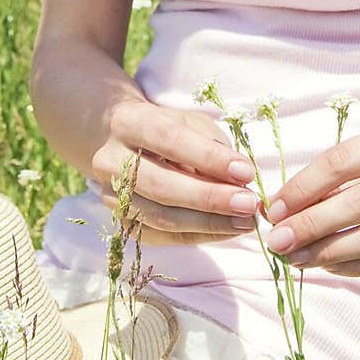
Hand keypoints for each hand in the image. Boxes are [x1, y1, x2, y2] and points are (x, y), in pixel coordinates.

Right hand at [91, 99, 259, 244]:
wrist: (120, 142)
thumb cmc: (166, 129)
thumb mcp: (189, 122)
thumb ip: (212, 146)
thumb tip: (240, 180)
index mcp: (128, 122)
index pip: (170, 140)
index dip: (209, 158)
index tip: (246, 172)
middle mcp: (110, 160)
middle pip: (162, 186)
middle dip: (211, 198)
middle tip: (248, 204)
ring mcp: (111, 196)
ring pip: (161, 218)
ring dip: (209, 223)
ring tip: (244, 221)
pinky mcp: (120, 222)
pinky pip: (164, 236)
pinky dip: (200, 235)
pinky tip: (228, 229)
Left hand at [259, 115, 359, 276]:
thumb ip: (348, 172)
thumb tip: (289, 205)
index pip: (345, 160)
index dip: (305, 186)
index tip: (275, 207)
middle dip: (311, 223)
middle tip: (278, 240)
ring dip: (330, 251)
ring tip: (297, 258)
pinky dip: (359, 267)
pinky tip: (331, 265)